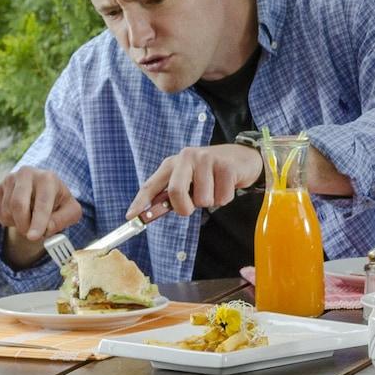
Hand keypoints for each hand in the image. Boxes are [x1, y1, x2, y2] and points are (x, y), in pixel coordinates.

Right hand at [0, 167, 82, 268]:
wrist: (43, 191)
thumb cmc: (59, 202)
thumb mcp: (71, 211)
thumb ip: (62, 220)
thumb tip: (47, 228)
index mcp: (47, 178)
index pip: (42, 202)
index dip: (38, 222)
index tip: (34, 236)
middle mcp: (27, 174)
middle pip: (18, 204)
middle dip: (24, 225)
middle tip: (31, 236)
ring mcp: (10, 179)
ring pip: (8, 211)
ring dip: (18, 224)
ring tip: (30, 220)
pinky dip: (9, 221)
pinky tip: (19, 214)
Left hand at [129, 143, 263, 221]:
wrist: (243, 157)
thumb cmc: (212, 173)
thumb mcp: (189, 180)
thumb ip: (173, 194)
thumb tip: (151, 213)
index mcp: (173, 163)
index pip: (151, 184)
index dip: (140, 202)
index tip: (131, 217)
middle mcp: (187, 157)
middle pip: (175, 192)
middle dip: (184, 207)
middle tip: (192, 207)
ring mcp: (207, 159)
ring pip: (202, 199)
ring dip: (211, 201)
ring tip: (216, 188)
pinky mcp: (226, 166)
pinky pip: (222, 198)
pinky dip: (225, 198)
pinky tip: (227, 185)